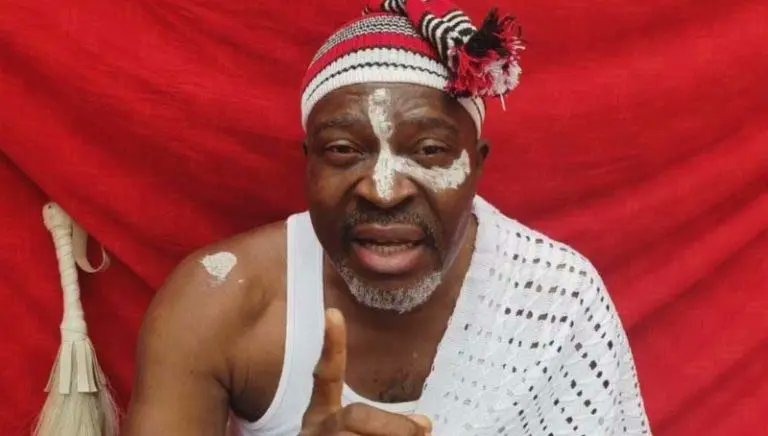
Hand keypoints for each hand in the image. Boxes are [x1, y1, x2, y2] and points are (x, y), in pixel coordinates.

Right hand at [300, 308, 431, 435]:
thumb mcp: (362, 433)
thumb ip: (387, 423)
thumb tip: (424, 423)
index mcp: (323, 413)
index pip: (328, 375)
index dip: (331, 346)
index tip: (333, 313)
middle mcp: (315, 425)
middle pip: (356, 414)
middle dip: (394, 425)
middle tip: (424, 428)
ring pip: (360, 435)